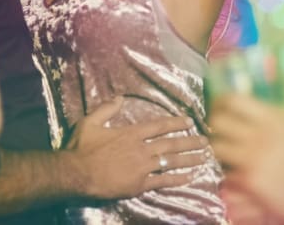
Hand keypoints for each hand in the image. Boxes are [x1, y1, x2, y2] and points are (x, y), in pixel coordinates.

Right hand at [65, 97, 209, 198]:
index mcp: (130, 133)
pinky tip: (191, 178)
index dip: (175, 123)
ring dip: (189, 159)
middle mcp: (141, 149)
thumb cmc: (81, 148)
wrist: (76, 174)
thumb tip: (120, 98)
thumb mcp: (90, 122)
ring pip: (171, 162)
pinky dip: (178, 179)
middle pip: (170, 144)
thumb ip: (106, 109)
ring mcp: (142, 168)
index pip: (159, 126)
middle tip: (206, 142)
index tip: (190, 122)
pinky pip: (163, 181)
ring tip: (204, 157)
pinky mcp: (139, 185)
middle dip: (189, 142)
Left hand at [210, 94, 283, 224]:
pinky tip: (237, 173)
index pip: (235, 101)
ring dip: (219, 148)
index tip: (221, 104)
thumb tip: (276, 106)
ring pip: (217, 147)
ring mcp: (251, 159)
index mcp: (273, 119)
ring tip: (225, 150)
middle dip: (216, 124)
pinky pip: (227, 172)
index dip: (223, 100)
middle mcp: (258, 136)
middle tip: (220, 129)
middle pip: (218, 122)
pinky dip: (229, 173)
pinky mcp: (249, 181)